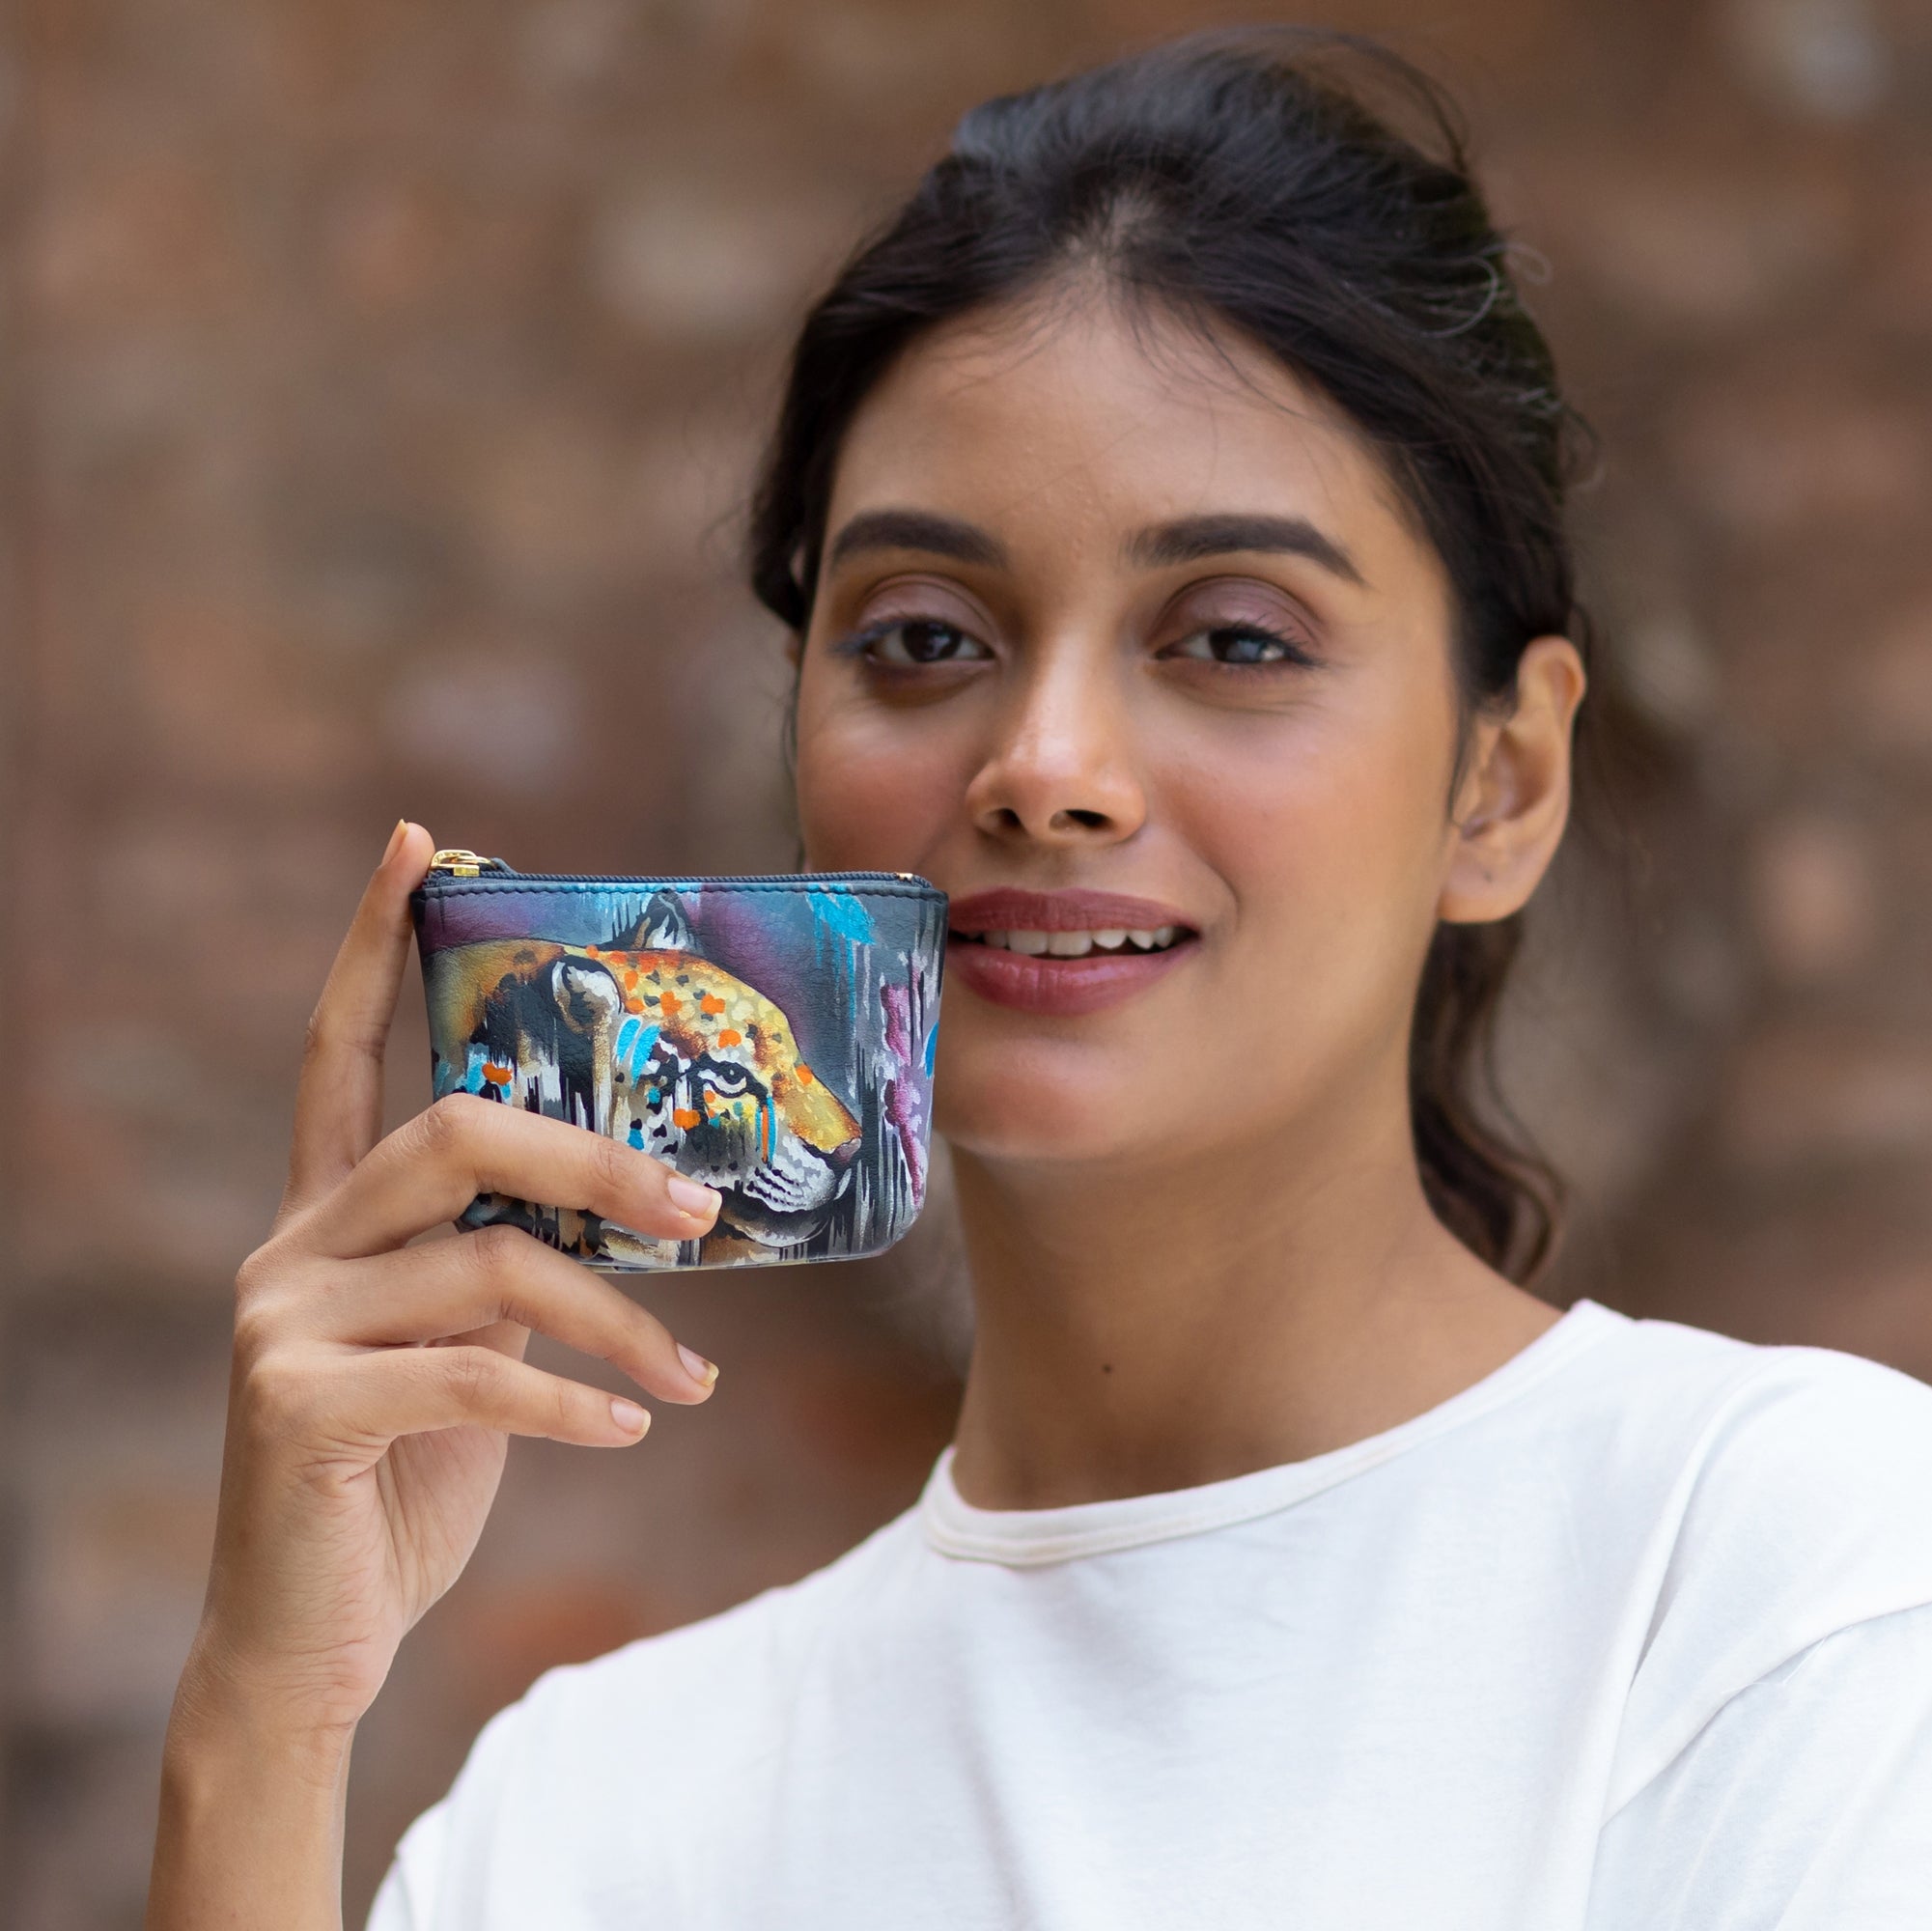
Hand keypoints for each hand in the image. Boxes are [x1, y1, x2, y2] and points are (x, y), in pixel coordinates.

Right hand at [174, 820, 722, 1743]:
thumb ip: (506, 1259)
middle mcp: (289, 1246)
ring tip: (697, 1376)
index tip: (423, 840)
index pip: (340, 1049)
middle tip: (698, 1202)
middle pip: (454, 1131)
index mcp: (329, 1213)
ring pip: (492, 1267)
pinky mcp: (297, 1409)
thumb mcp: (461, 1342)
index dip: (372, 940)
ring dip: (620, 1319)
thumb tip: (635, 1193)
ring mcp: (280, 1324)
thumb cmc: (406, 1468)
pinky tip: (633, 1427)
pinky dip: (575, 1401)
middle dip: (594, 1159)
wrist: (312, 1632)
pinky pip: (476, 1376)